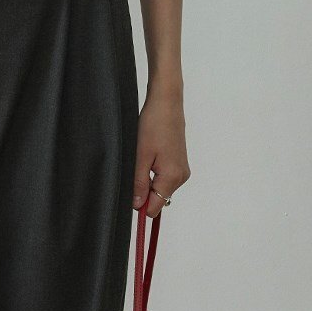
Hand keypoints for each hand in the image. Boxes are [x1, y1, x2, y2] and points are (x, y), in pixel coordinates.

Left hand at [132, 91, 188, 215]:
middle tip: (136, 167)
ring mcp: (182, 170)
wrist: (166, 103)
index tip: (129, 190)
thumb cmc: (153, 125)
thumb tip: (137, 205)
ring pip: (160, 188)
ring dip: (148, 179)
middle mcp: (181, 177)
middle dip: (143, 190)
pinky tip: (150, 155)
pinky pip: (164, 178)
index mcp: (172, 177)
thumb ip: (139, 183)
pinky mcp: (180, 163)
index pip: (155, 207)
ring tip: (144, 157)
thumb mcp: (140, 156)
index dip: (140, 203)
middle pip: (158, 198)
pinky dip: (154, 173)